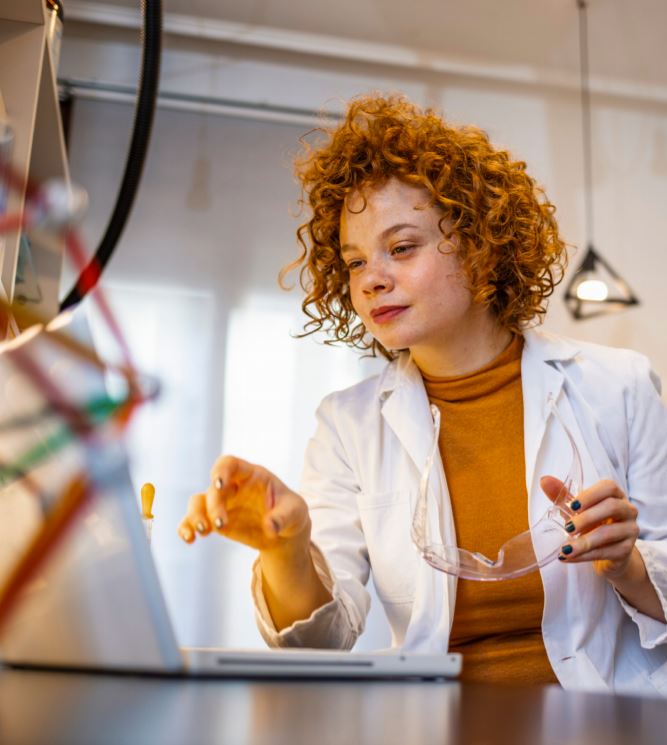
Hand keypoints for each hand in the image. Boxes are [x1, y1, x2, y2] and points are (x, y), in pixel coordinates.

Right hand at [178, 456, 310, 552]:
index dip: (221, 471)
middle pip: (214, 489)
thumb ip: (283, 517)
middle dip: (213, 505)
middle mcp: (232, 486)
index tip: (219, 484)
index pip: (230, 464)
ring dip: (195, 515)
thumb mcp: (295, 512)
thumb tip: (270, 527)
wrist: (284, 532)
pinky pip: (193, 521)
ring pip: (198, 502)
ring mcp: (221, 503)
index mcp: (251, 475)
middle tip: (220, 525)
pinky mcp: (214, 521)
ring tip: (202, 532)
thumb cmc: (291, 513)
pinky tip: (188, 540)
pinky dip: (186, 528)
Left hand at [540, 476, 639, 578]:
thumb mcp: (576, 509)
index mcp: (615, 495)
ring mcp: (630, 531)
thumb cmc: (592, 524)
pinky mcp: (627, 550)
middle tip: (568, 527)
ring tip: (565, 548)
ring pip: (609, 533)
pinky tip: (569, 557)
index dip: (590, 494)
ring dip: (584, 541)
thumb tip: (544, 480)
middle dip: (587, 517)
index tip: (572, 505)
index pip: (609, 487)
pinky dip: (585, 555)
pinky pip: (607, 552)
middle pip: (612, 507)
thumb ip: (561, 494)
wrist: (608, 553)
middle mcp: (627, 510)